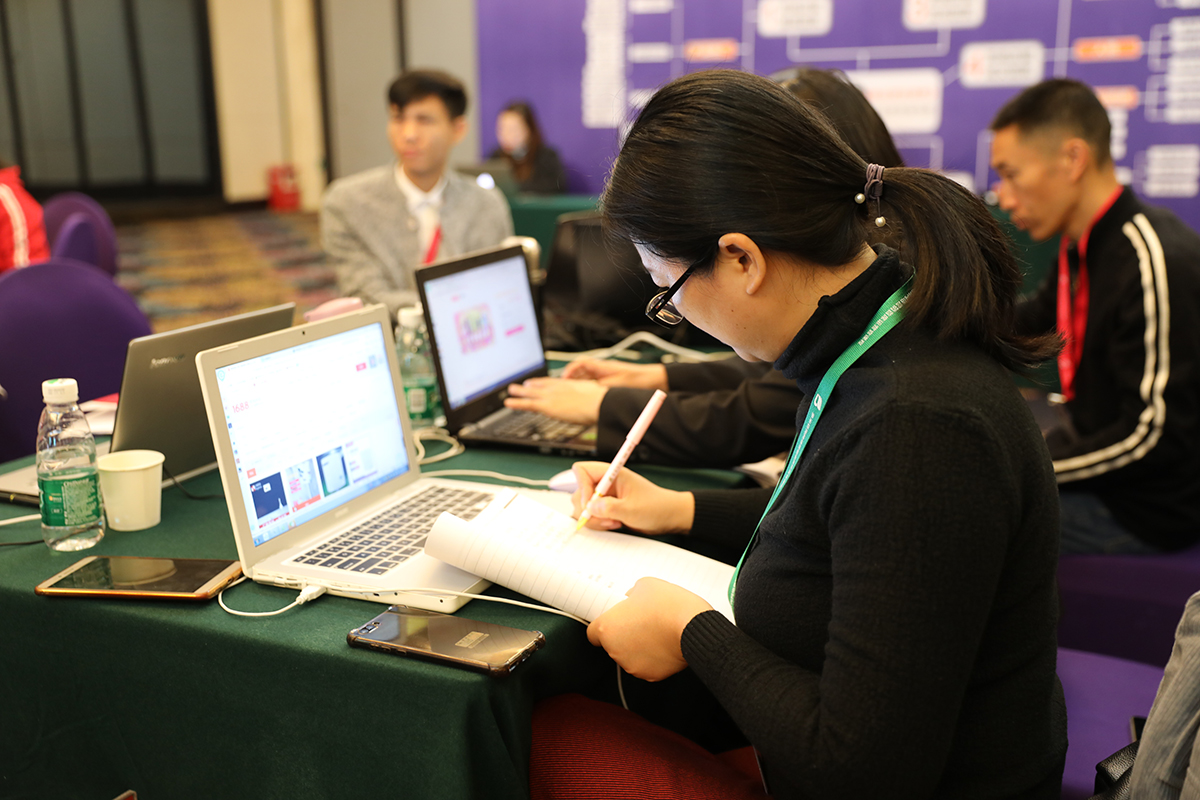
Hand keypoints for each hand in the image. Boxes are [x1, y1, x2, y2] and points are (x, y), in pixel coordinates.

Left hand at [504, 378, 606, 424]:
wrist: (598, 404)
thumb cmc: (601, 401)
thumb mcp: (594, 396)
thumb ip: (588, 398)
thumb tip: (594, 404)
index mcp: (568, 384)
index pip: (551, 382)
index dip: (542, 382)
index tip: (535, 382)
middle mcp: (557, 387)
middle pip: (540, 386)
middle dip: (530, 385)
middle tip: (522, 384)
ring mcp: (551, 396)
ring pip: (530, 393)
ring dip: (519, 392)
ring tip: (510, 391)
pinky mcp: (547, 406)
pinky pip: (528, 404)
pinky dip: (517, 403)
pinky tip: (508, 403)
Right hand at [561, 358, 667, 389]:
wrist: (655, 381)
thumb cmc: (640, 379)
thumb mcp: (619, 385)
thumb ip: (603, 388)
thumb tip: (589, 393)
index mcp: (602, 366)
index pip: (580, 364)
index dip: (570, 370)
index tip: (563, 379)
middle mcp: (602, 371)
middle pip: (580, 373)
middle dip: (571, 380)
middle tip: (564, 390)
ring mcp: (606, 378)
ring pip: (586, 381)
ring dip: (579, 387)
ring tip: (573, 397)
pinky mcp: (610, 385)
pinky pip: (594, 388)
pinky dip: (588, 393)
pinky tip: (588, 401)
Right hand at [570, 461, 693, 533]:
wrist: (668, 517)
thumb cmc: (656, 507)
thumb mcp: (633, 509)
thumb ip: (611, 508)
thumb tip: (590, 507)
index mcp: (612, 473)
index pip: (582, 471)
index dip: (582, 487)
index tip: (590, 504)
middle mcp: (605, 483)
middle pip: (579, 492)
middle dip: (589, 509)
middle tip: (606, 518)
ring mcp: (605, 496)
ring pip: (584, 507)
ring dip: (594, 519)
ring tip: (613, 522)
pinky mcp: (606, 508)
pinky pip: (592, 516)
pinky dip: (599, 523)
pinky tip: (615, 524)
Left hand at [587, 577, 712, 681]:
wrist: (693, 627)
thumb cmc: (668, 605)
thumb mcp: (644, 586)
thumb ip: (631, 595)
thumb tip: (632, 600)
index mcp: (607, 628)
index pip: (592, 633)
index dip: (604, 625)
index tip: (615, 620)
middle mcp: (615, 651)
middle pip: (613, 644)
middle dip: (625, 634)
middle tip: (643, 620)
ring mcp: (632, 665)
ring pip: (630, 655)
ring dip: (639, 646)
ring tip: (658, 631)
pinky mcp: (650, 675)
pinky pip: (647, 664)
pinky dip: (654, 657)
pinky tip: (665, 643)